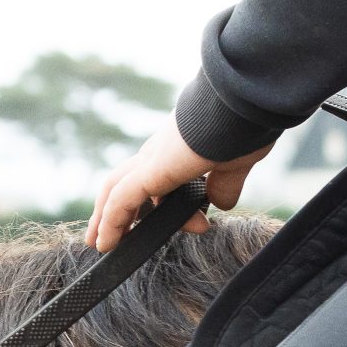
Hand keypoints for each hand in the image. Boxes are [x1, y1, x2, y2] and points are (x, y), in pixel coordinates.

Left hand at [87, 122, 264, 251]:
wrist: (245, 102)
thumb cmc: (246, 125)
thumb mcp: (237, 163)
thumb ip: (225, 184)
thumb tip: (221, 203)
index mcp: (181, 146)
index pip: (164, 179)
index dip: (174, 207)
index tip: (200, 225)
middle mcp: (162, 149)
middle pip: (129, 181)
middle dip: (119, 208)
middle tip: (110, 234)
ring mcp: (154, 157)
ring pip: (117, 188)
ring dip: (106, 217)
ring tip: (100, 244)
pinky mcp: (151, 169)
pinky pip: (122, 200)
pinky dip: (112, 222)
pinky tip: (107, 244)